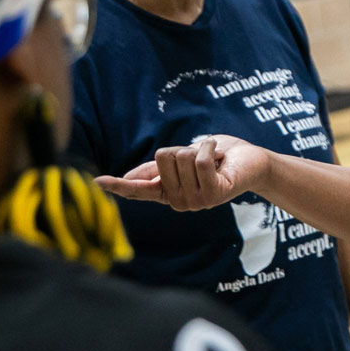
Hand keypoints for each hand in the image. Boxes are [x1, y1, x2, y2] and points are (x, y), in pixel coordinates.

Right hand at [94, 135, 271, 210]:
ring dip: (200, 148)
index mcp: (168, 194)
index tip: (96, 183)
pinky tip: (220, 156)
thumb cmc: (218, 158)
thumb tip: (127, 177)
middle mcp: (179, 203)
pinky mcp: (213, 195)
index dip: (118, 186)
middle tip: (201, 158)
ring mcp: (196, 202)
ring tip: (213, 160)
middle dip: (183, 148)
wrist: (253, 162)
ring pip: (181, 157)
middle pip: (163, 157)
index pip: (138, 191)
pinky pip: (199, 160)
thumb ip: (158, 168)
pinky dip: (209, 148)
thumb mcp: (184, 159)